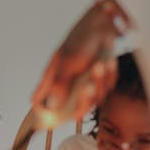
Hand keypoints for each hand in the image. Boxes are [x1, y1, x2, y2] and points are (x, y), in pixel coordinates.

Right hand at [32, 0, 131, 119]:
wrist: (104, 26)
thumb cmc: (81, 38)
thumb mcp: (67, 61)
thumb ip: (59, 84)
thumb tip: (51, 105)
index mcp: (53, 80)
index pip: (41, 104)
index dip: (43, 115)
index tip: (47, 123)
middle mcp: (67, 85)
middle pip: (73, 110)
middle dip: (84, 100)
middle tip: (87, 86)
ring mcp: (84, 84)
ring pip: (93, 100)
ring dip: (99, 83)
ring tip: (98, 65)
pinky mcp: (100, 81)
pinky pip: (106, 89)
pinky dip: (107, 77)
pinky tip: (105, 63)